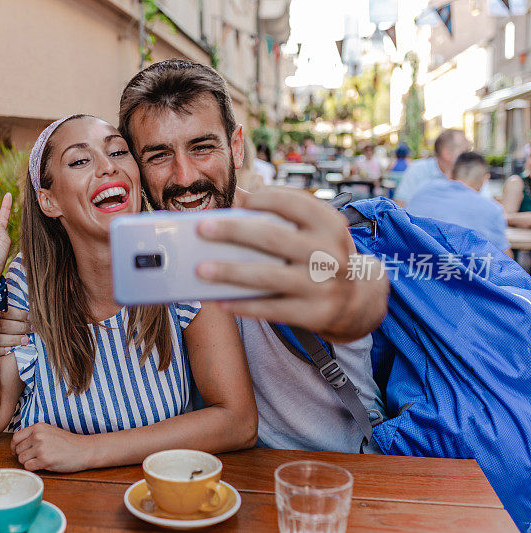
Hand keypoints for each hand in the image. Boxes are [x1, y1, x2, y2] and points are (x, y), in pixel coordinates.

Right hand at [0, 307, 32, 356]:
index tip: (31, 317)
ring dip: (15, 339)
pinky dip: (3, 350)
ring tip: (26, 340)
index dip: (22, 315)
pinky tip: (11, 350)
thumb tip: (29, 309)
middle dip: (22, 327)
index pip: (8, 312)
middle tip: (33, 329)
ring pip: (0, 338)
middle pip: (6, 326)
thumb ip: (8, 308)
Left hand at [11, 423, 93, 471]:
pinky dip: (33, 468)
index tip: (18, 452)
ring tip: (40, 461)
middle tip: (32, 458)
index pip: (16, 437)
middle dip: (23, 456)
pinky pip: (28, 467)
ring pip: (21, 459)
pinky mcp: (45, 460)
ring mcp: (41, 448)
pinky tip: (42, 466)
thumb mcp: (50, 432)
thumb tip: (18, 445)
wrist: (84, 449)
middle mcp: (38, 436)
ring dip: (28, 463)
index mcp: (38, 427)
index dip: (14, 447)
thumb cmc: (68, 442)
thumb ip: (35, 435)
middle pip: (18, 450)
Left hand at [196, 187, 388, 341]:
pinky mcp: (314, 313)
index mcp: (330, 225)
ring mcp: (322, 285)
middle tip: (202, 228)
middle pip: (272, 238)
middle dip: (233, 232)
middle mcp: (328, 253)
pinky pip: (271, 309)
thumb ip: (280, 212)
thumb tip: (236, 194)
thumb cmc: (321, 255)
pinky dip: (243, 305)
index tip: (237, 198)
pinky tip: (219, 300)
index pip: (294, 203)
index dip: (263, 199)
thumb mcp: (313, 230)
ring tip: (201, 269)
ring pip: (268, 276)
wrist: (357, 299)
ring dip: (230, 272)